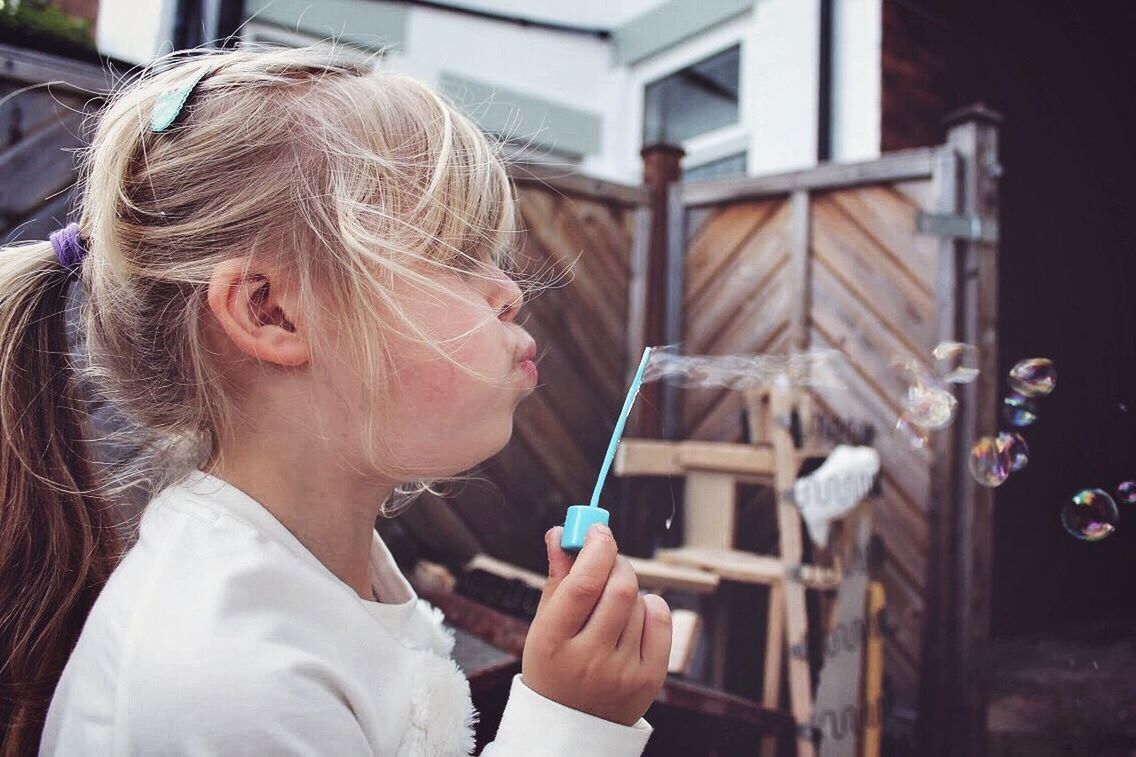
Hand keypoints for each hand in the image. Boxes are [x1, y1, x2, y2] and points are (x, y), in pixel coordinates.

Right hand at [521, 524, 671, 725]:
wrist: (572, 727)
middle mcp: (588, 660)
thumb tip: (559, 532)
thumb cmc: (553, 665)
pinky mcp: (649, 679)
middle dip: (616, 562)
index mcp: (552, 643)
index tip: (598, 529)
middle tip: (608, 558)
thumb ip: (557, 578)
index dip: (595, 548)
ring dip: (627, 587)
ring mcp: (621, 672)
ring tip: (612, 599)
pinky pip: (660, 620)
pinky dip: (650, 605)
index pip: (583, 585)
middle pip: (618, 589)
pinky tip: (634, 613)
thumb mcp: (544, 625)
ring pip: (638, 602)